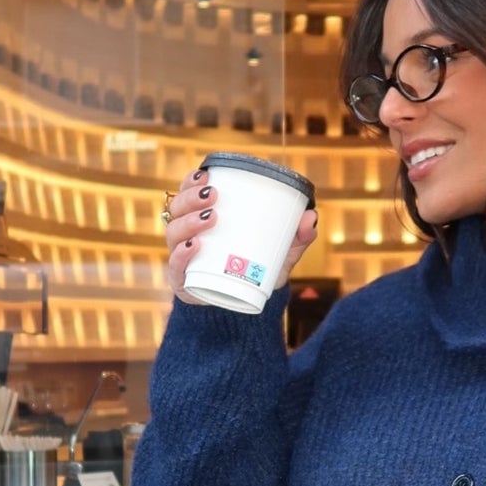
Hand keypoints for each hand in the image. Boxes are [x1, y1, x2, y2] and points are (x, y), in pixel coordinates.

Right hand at [162, 164, 318, 304]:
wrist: (242, 311)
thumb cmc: (254, 273)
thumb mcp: (277, 255)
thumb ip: (295, 239)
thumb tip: (311, 217)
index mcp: (201, 220)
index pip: (186, 193)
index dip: (190, 182)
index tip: (206, 175)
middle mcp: (185, 235)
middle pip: (177, 209)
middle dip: (191, 198)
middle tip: (213, 195)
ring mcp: (181, 258)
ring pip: (173, 233)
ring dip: (188, 222)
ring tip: (210, 219)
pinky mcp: (182, 282)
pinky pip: (175, 266)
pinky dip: (181, 254)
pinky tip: (193, 245)